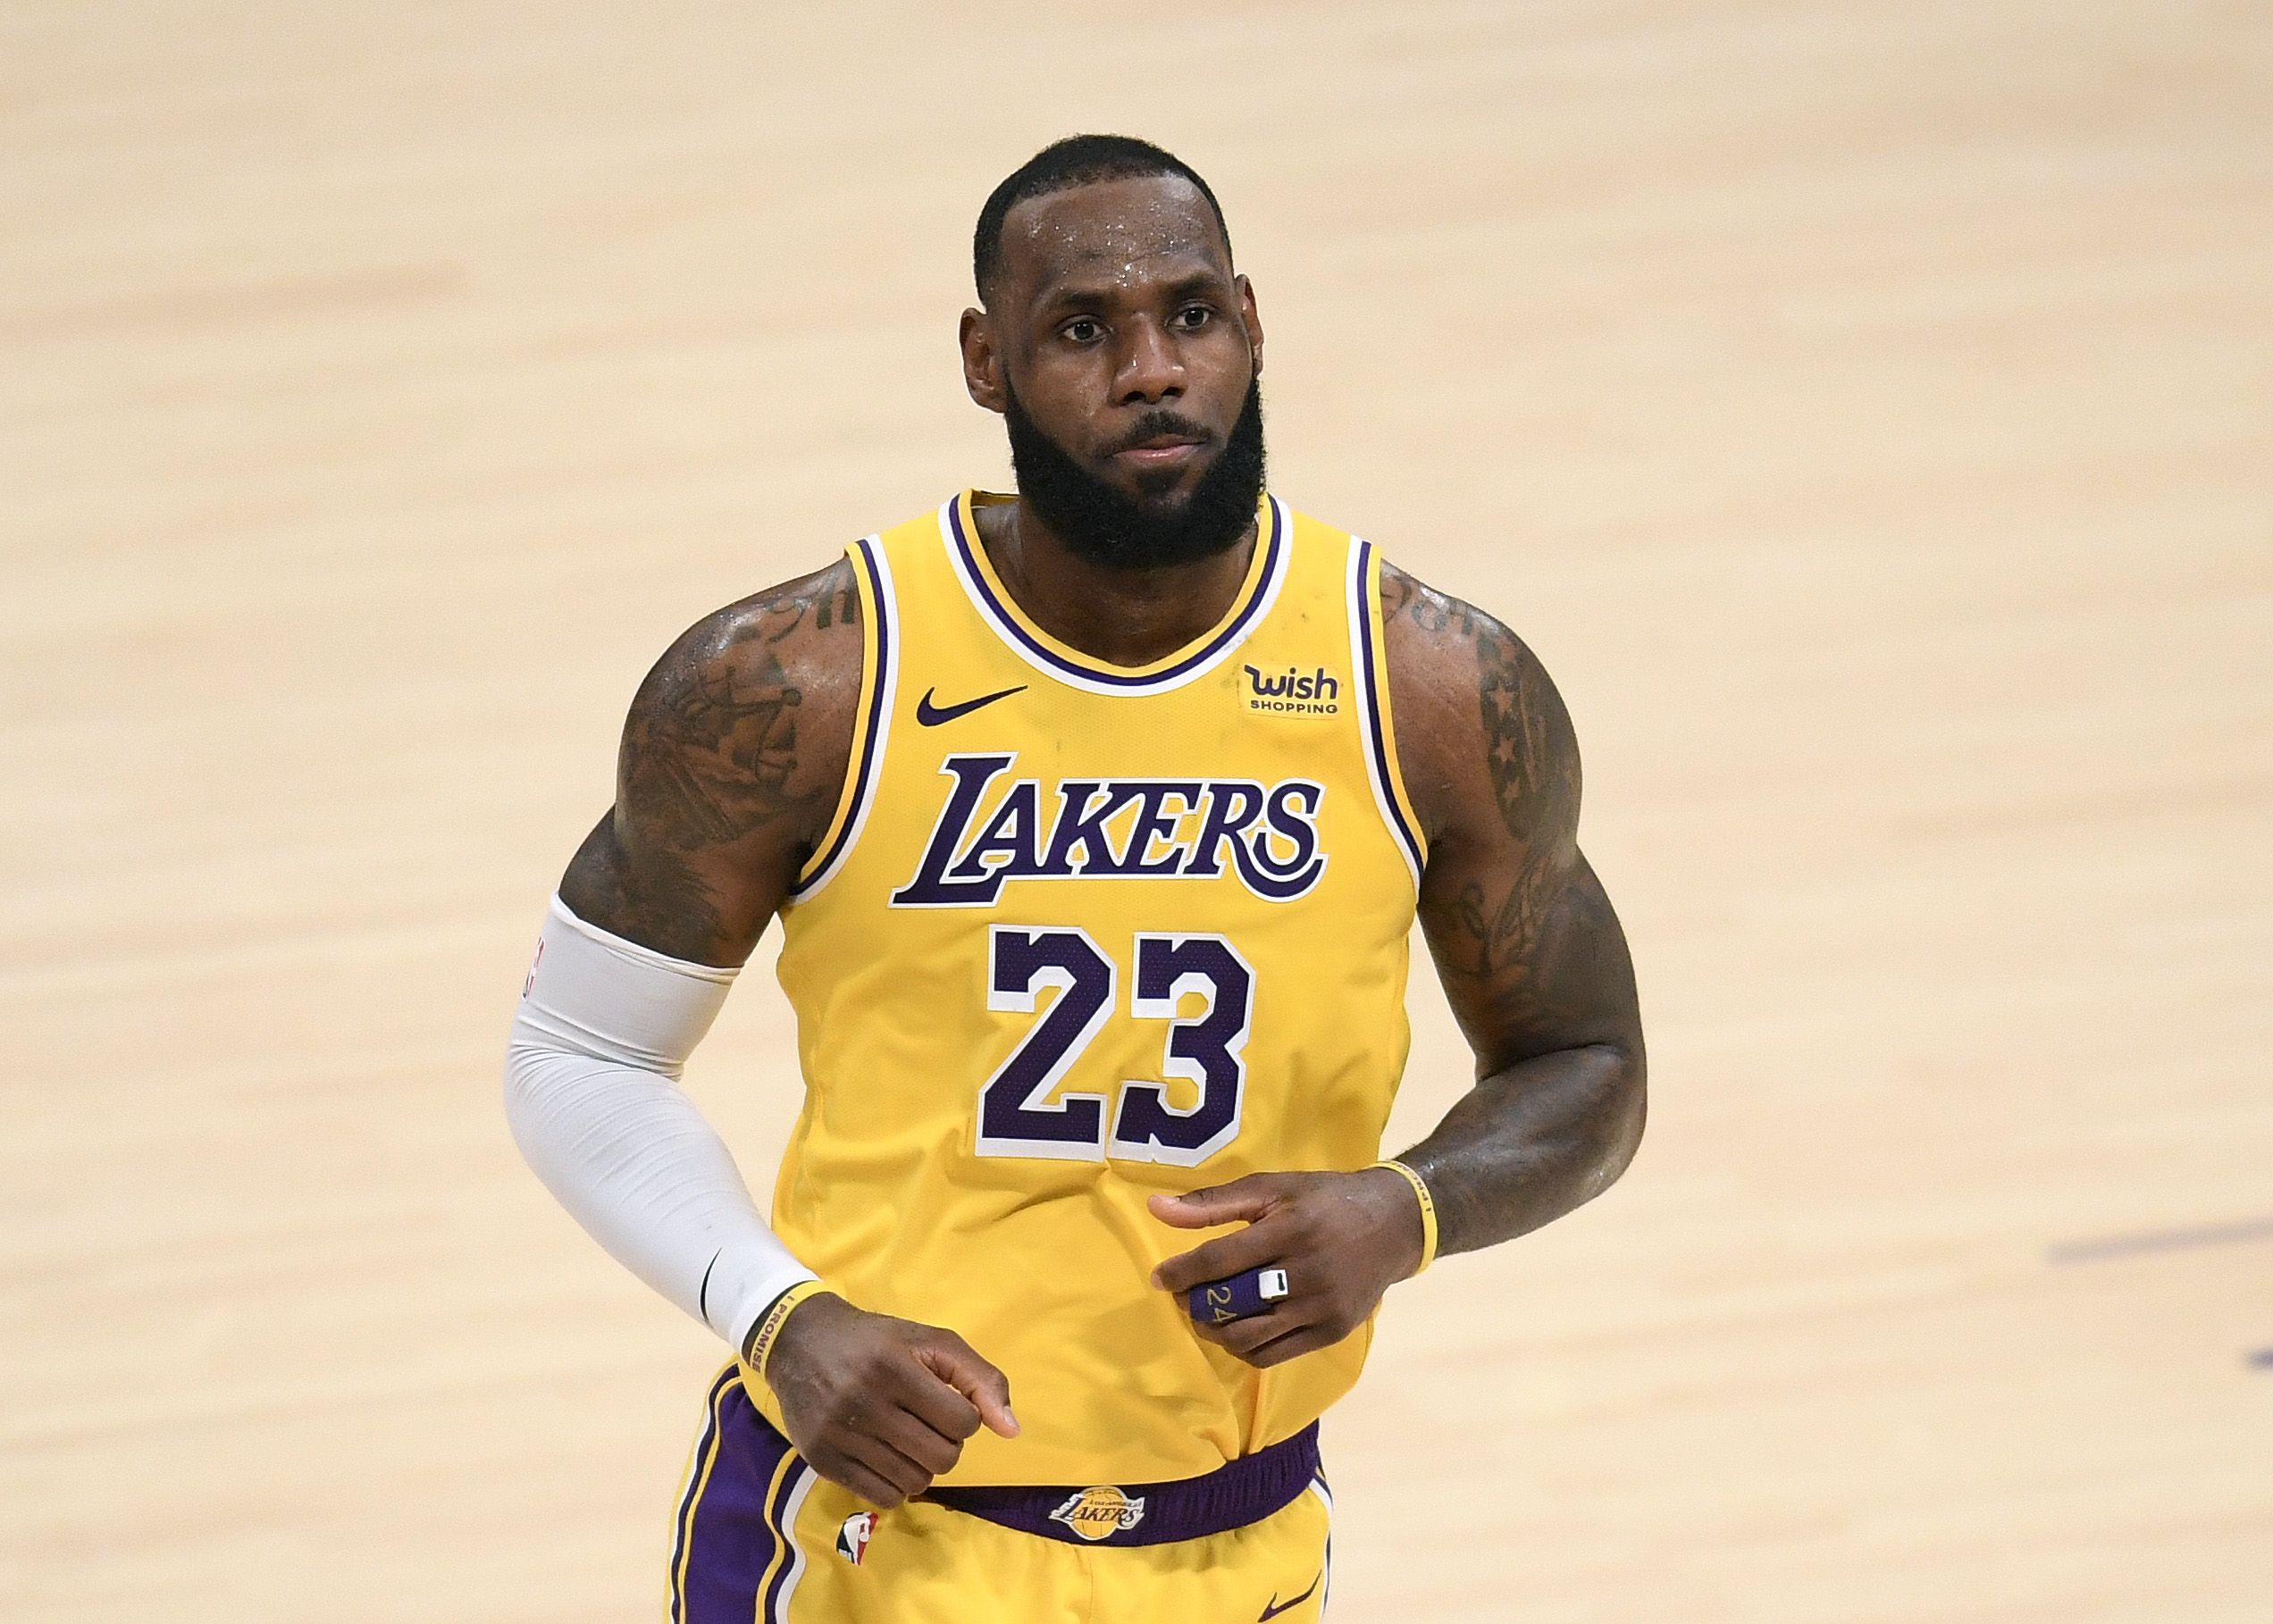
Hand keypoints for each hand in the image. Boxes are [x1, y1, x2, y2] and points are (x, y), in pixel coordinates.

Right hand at [760, 1292, 1018, 1508]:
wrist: (801, 1342)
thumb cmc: (877, 1341)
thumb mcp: (932, 1341)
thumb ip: (980, 1379)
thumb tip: (1012, 1430)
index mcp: (894, 1367)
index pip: (962, 1422)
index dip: (965, 1416)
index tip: (947, 1403)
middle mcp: (863, 1403)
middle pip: (941, 1458)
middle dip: (947, 1444)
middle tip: (928, 1424)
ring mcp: (838, 1435)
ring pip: (915, 1482)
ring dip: (923, 1465)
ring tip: (907, 1439)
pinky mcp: (821, 1461)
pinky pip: (883, 1497)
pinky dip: (897, 1484)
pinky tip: (889, 1457)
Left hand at [1148, 1168, 1425, 1368]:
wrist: (1393, 1225)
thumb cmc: (1324, 1201)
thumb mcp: (1272, 1187)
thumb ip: (1213, 1202)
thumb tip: (1156, 1208)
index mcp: (1290, 1230)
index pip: (1219, 1261)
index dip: (1181, 1273)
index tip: (1160, 1277)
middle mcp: (1306, 1273)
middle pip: (1230, 1303)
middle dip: (1195, 1303)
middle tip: (1184, 1295)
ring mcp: (1321, 1309)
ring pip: (1248, 1337)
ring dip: (1214, 1330)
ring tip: (1207, 1314)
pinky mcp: (1331, 1333)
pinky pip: (1272, 1354)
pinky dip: (1244, 1347)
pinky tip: (1236, 1328)